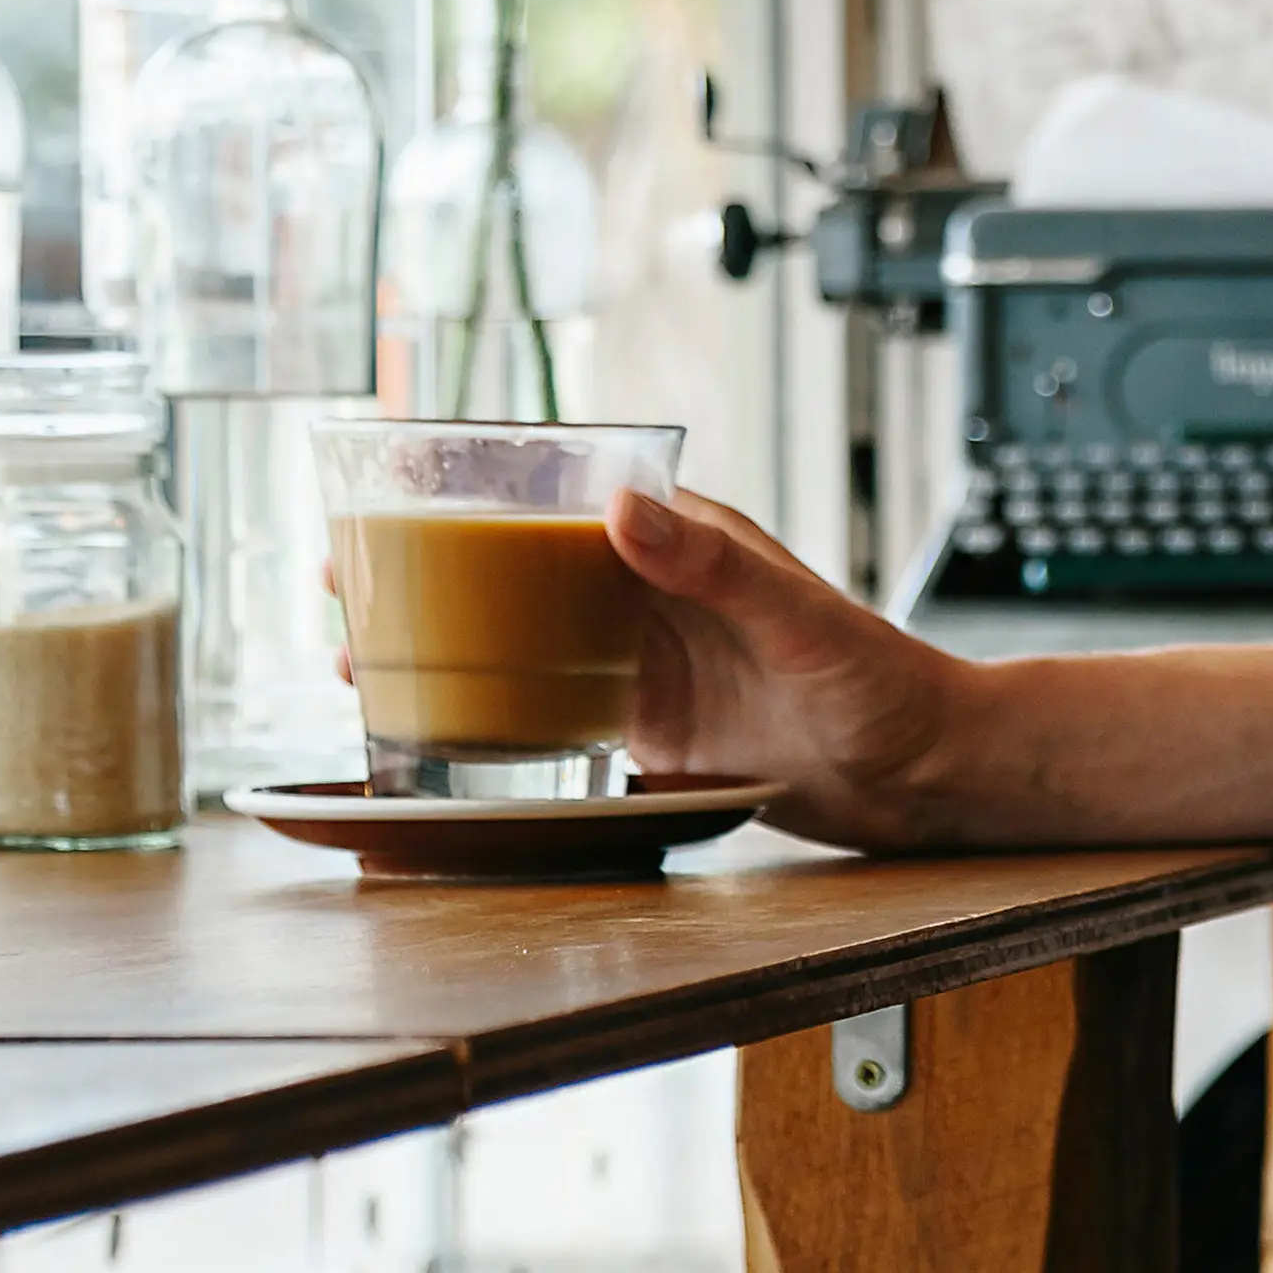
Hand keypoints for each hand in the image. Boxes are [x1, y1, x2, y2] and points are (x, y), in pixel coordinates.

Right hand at [325, 490, 976, 847]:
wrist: (929, 773)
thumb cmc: (886, 683)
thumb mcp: (798, 620)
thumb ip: (713, 566)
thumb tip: (621, 505)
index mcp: (683, 544)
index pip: (558, 500)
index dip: (471, 499)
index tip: (391, 503)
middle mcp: (654, 597)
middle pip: (518, 571)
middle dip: (431, 576)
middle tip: (343, 592)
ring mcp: (650, 666)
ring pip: (522, 646)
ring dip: (446, 653)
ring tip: (361, 669)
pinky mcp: (656, 734)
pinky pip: (556, 718)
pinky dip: (493, 722)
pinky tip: (435, 733)